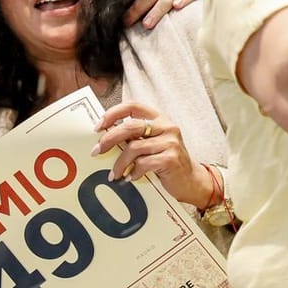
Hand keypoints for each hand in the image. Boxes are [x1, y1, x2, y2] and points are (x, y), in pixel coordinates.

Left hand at [92, 101, 210, 207]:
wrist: (191, 180)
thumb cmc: (167, 161)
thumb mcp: (153, 143)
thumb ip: (136, 136)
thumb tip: (106, 136)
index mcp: (160, 118)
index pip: (133, 106)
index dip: (113, 113)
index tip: (98, 126)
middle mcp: (166, 127)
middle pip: (130, 127)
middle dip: (109, 139)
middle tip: (97, 151)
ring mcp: (170, 142)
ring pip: (134, 148)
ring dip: (119, 164)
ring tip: (115, 174)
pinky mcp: (171, 158)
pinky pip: (143, 163)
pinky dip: (133, 172)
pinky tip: (130, 178)